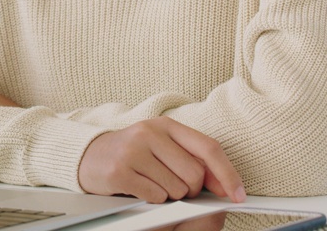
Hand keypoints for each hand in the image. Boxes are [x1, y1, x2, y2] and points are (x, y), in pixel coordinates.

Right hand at [77, 118, 245, 203]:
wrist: (88, 157)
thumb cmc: (132, 154)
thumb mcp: (162, 147)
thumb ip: (193, 159)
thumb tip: (223, 184)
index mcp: (166, 124)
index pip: (209, 148)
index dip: (228, 173)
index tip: (238, 194)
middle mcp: (150, 132)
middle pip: (195, 174)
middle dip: (192, 190)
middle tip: (176, 188)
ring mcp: (133, 150)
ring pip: (176, 189)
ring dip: (170, 196)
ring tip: (152, 184)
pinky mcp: (120, 170)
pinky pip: (155, 197)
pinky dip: (153, 200)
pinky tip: (140, 189)